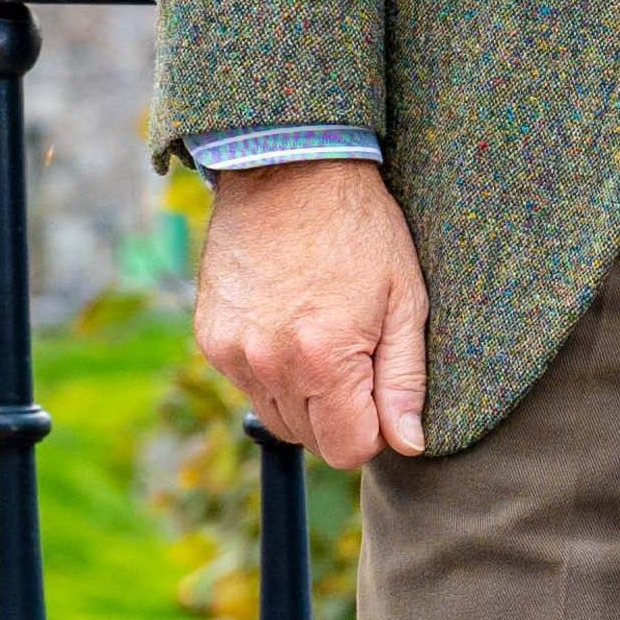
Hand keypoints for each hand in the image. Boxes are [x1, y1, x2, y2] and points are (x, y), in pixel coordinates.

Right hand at [192, 158, 431, 465]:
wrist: (290, 169)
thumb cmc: (360, 230)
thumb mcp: (405, 298)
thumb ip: (406, 381)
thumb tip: (409, 444)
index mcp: (324, 358)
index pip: (348, 450)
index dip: (374, 430)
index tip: (381, 390)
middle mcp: (269, 363)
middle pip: (310, 440)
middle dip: (340, 413)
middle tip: (357, 353)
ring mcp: (232, 352)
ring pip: (275, 417)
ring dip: (303, 396)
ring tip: (323, 335)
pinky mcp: (210, 337)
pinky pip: (246, 384)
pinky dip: (270, 371)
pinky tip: (290, 323)